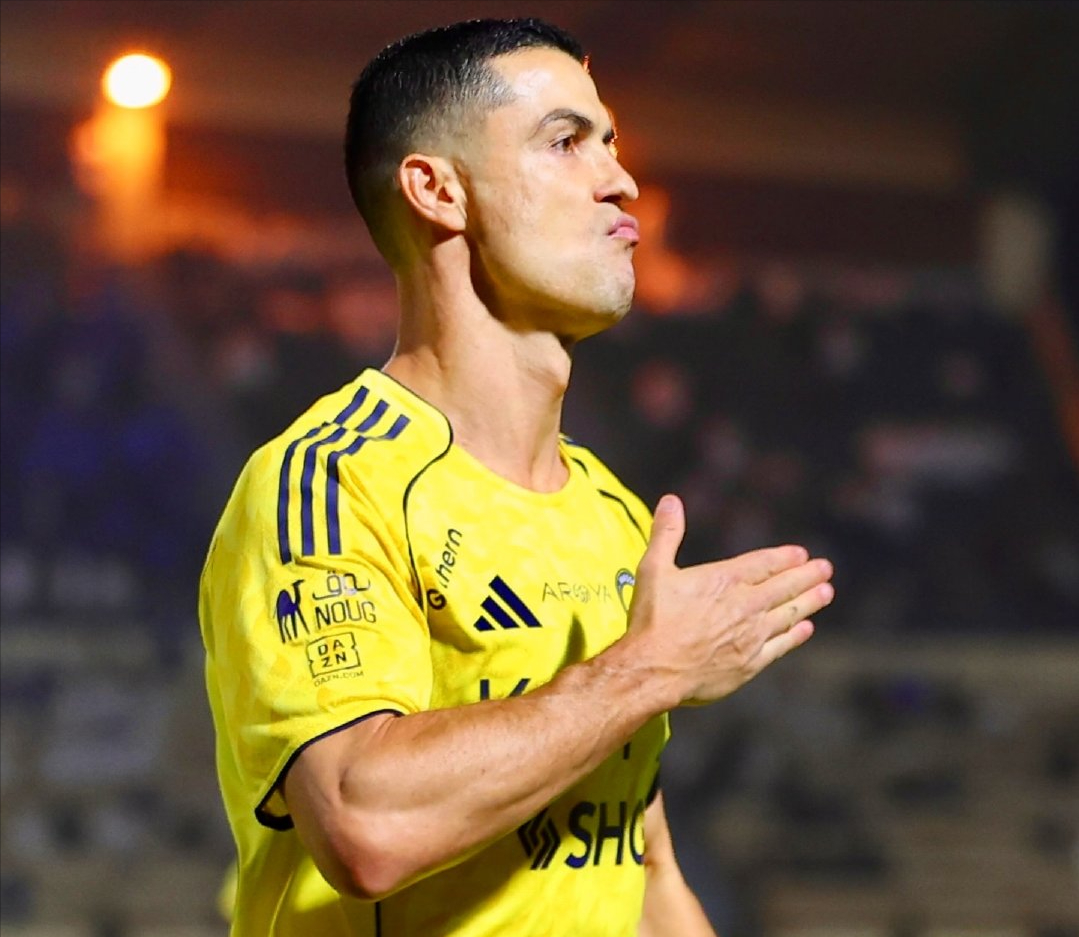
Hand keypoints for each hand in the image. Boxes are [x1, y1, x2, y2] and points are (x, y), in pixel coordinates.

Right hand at [627, 494, 833, 705]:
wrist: (655, 669)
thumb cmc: (652, 619)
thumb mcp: (654, 569)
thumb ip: (666, 534)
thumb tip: (671, 501)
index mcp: (725, 580)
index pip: (763, 563)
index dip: (784, 557)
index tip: (801, 553)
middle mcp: (745, 606)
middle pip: (784, 587)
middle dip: (807, 576)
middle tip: (826, 568)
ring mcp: (751, 636)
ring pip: (789, 614)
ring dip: (809, 602)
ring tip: (826, 592)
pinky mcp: (750, 663)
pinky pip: (780, 646)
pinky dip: (795, 636)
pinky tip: (805, 629)